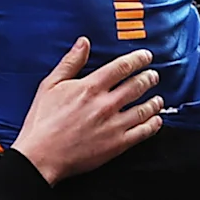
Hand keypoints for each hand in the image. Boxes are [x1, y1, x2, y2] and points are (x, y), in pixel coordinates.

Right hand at [12, 37, 163, 181]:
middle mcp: (106, 104)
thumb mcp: (50, 85)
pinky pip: (143, 132)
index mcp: (90, 87)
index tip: (146, 57)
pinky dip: (153, 124)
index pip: (122, 67)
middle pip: (137, 85)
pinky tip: (156, 120)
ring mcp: (114, 125)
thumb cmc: (42, 122)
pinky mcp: (117, 144)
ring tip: (158, 98)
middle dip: (149, 78)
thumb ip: (70, 62)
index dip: (138, 59)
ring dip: (155, 101)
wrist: (41, 156)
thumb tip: (83, 43)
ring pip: (144, 109)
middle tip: (153, 76)